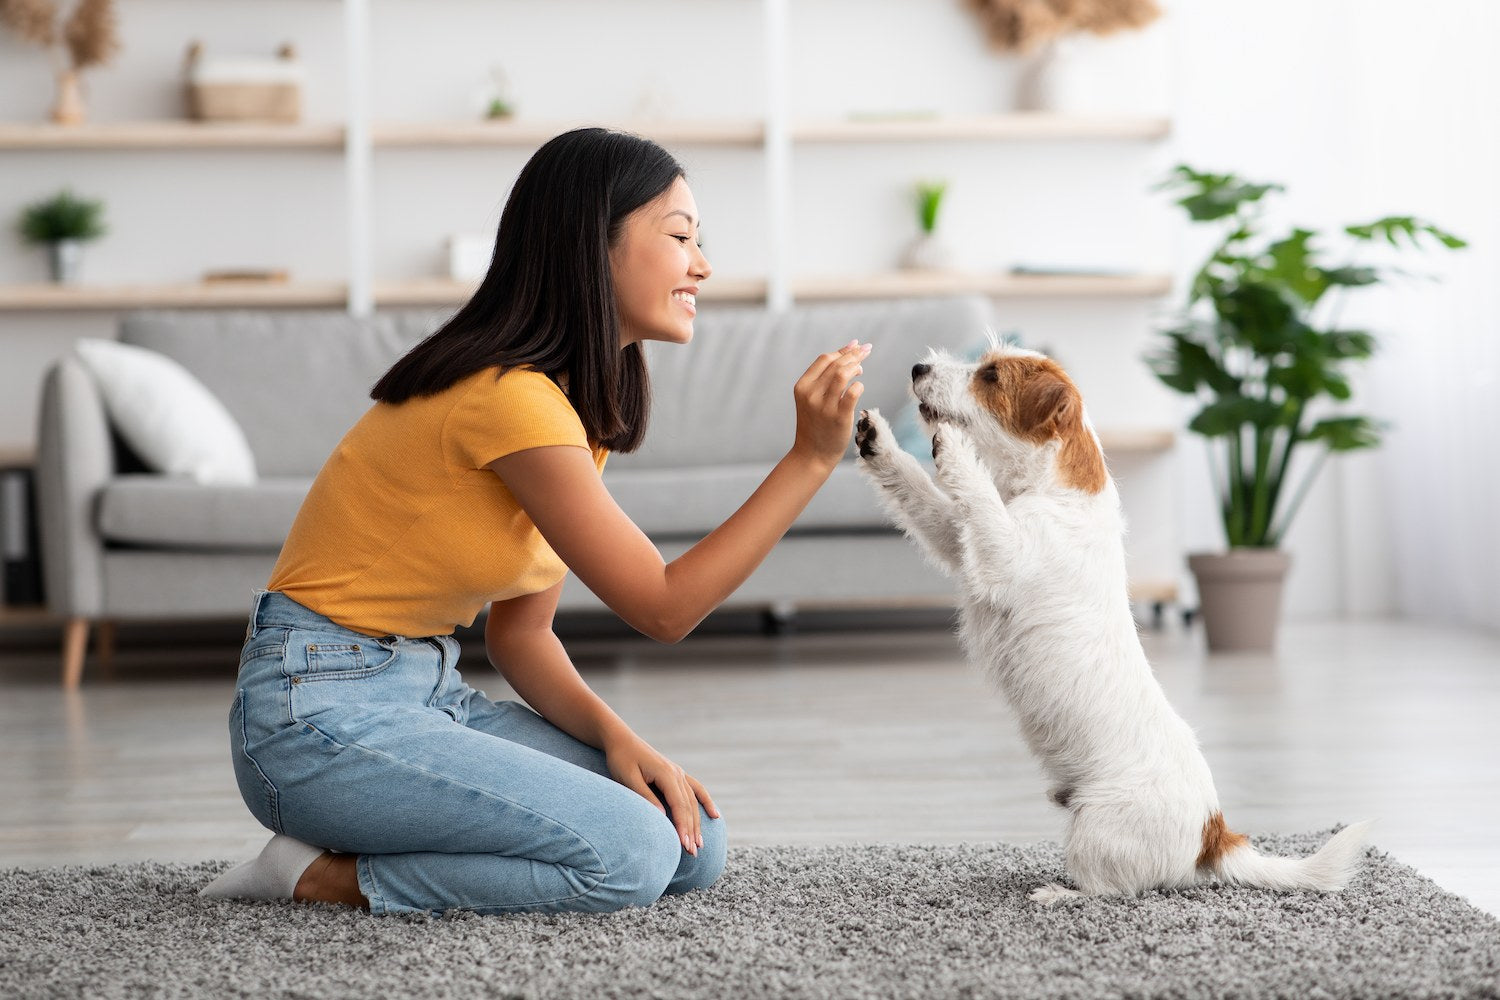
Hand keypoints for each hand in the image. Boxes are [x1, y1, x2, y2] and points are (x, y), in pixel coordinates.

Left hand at [604, 733, 719, 855]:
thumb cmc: (621, 759)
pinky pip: (696, 789)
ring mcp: (678, 773)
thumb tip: (662, 817)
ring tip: (699, 844)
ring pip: (693, 801)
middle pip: (688, 806)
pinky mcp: (676, 774)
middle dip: (691, 830)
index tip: (684, 845)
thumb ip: (645, 797)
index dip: (682, 826)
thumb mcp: (629, 779)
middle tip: (693, 853)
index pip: (678, 805)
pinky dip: (706, 802)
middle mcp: (676, 773)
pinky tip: (715, 815)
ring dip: (697, 823)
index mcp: (666, 773)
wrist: (620, 739)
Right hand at [790, 340, 871, 471]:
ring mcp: (824, 406)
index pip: (824, 359)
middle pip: (836, 364)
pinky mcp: (839, 417)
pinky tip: (860, 387)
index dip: (842, 350)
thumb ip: (824, 379)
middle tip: (866, 350)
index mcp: (802, 387)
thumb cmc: (816, 425)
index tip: (856, 345)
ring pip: (843, 374)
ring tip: (861, 369)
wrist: (812, 454)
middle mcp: (811, 394)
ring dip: (856, 367)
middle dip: (854, 354)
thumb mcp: (811, 399)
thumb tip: (847, 353)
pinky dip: (859, 385)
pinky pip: (853, 392)